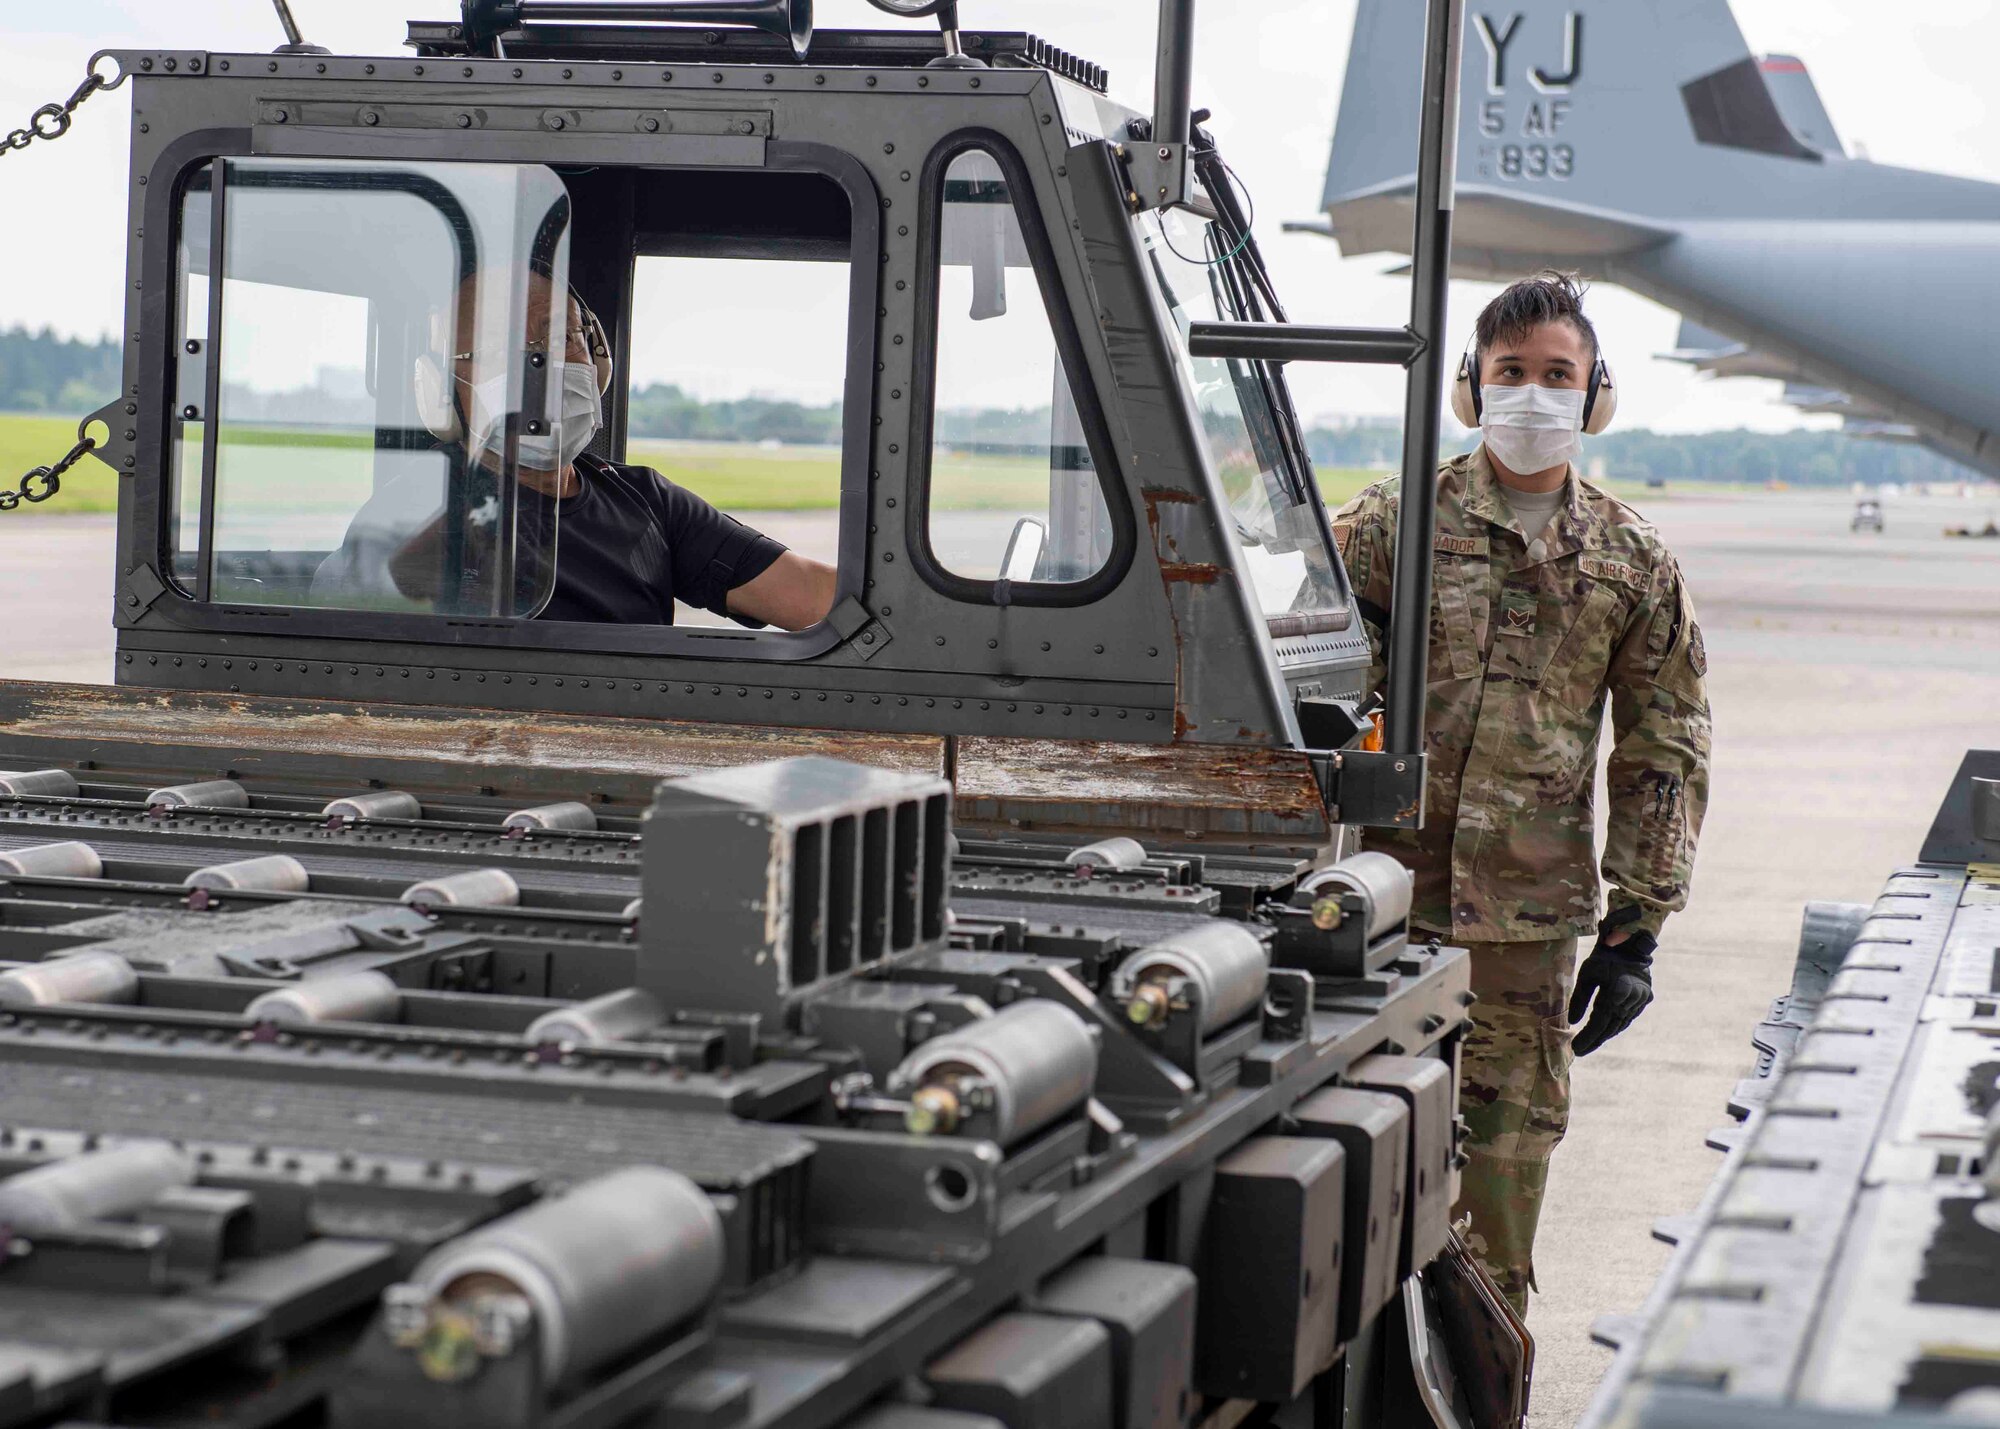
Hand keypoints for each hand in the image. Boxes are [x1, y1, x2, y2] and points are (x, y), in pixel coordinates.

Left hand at [1567, 917, 1656, 1055]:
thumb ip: (1580, 999)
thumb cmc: (1604, 957)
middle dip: (1594, 1040)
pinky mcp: (1644, 1000)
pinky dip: (1616, 1026)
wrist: (1631, 944)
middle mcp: (1632, 999)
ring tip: (1589, 1044)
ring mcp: (1641, 1000)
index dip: (1588, 1037)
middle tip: (1579, 1051)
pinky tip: (1605, 1033)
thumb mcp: (1587, 974)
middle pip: (1610, 1026)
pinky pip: (1628, 1018)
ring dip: (1605, 1035)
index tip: (1576, 1049)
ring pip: (1620, 1024)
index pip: (1600, 1021)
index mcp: (1617, 991)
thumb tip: (1574, 1023)